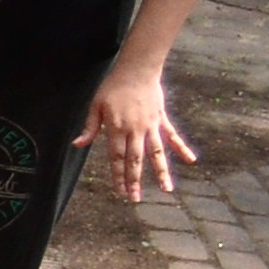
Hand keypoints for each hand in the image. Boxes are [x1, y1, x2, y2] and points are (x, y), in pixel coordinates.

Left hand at [77, 62, 196, 202]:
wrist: (137, 69)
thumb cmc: (113, 87)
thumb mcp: (96, 106)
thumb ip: (90, 128)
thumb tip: (77, 145)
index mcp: (117, 129)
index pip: (117, 158)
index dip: (118, 176)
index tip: (120, 192)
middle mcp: (136, 130)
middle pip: (136, 160)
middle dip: (135, 181)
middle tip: (135, 199)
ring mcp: (151, 125)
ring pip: (157, 153)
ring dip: (162, 172)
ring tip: (167, 189)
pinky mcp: (161, 119)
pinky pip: (172, 136)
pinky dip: (182, 148)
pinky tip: (191, 160)